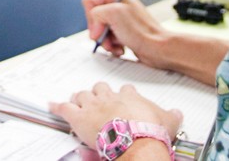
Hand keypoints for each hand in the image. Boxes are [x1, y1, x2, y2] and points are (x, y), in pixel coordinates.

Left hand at [49, 82, 181, 150]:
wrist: (137, 140)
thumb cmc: (150, 131)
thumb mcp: (168, 121)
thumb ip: (172, 115)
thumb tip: (177, 113)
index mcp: (129, 96)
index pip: (125, 90)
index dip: (122, 94)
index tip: (122, 96)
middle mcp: (109, 97)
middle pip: (100, 88)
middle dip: (98, 92)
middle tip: (97, 98)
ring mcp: (93, 105)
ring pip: (82, 95)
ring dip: (79, 98)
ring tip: (77, 99)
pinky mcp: (80, 117)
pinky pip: (64, 107)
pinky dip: (57, 106)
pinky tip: (51, 105)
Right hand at [84, 0, 167, 67]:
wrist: (158, 48)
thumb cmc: (141, 31)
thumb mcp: (114, 13)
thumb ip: (96, 13)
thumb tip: (94, 30)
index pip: (90, 2)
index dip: (92, 17)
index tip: (101, 28)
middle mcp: (118, 6)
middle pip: (94, 18)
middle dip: (99, 32)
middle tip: (108, 39)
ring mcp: (120, 20)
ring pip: (100, 30)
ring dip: (106, 42)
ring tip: (116, 46)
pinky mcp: (123, 32)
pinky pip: (108, 39)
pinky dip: (112, 46)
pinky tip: (120, 48)